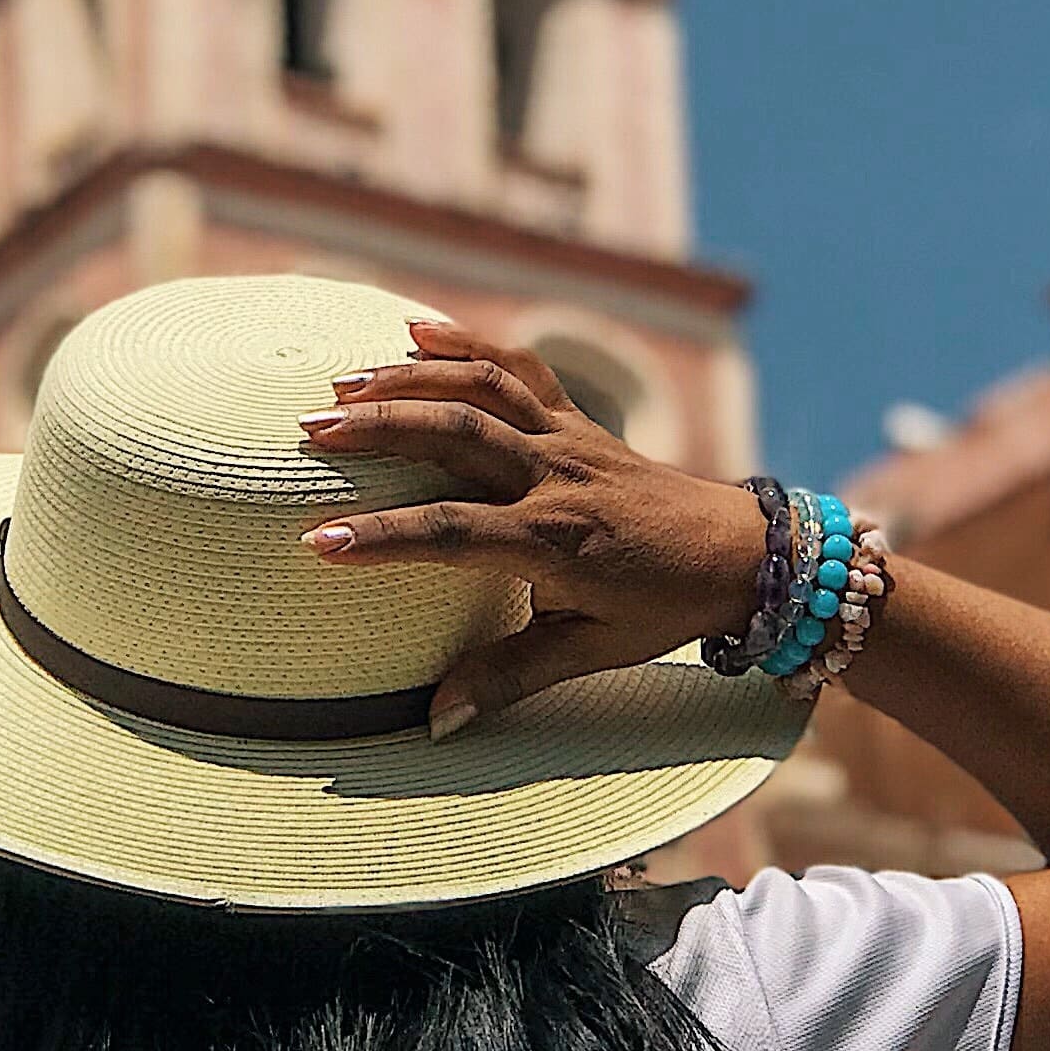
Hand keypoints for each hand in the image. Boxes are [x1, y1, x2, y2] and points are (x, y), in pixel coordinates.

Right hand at [298, 321, 771, 734]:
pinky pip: (520, 368)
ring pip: (483, 389)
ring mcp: (571, 438)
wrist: (740, 552)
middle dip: (379, 428)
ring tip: (342, 385)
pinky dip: (468, 344)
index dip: (384, 539)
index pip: (454, 533)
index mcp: (556, 541)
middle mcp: (559, 477)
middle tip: (309, 432)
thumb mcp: (591, 652)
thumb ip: (508, 678)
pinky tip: (416, 330)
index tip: (318, 543)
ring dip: (410, 379)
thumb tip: (435, 720)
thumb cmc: (664, 608)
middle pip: (458, 435)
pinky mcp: (580, 418)